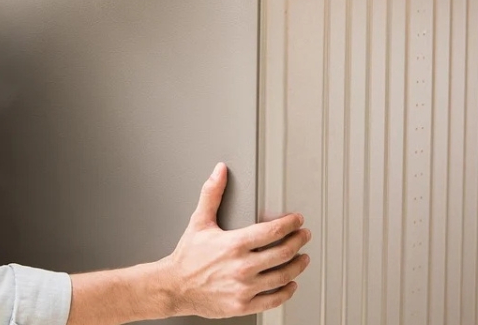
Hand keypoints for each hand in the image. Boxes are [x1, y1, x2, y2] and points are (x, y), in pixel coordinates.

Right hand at [158, 163, 311, 318]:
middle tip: (304, 235)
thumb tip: (219, 171)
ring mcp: (243, 288)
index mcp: (234, 244)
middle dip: (298, 241)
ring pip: (282, 276)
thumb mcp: (199, 222)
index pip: (272, 231)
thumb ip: (212, 194)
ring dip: (297, 265)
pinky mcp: (242, 305)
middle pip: (283, 253)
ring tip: (303, 258)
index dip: (290, 224)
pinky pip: (273, 300)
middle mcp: (241, 267)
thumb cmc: (187, 257)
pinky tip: (290, 284)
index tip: (297, 220)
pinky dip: (286, 292)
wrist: (173, 287)